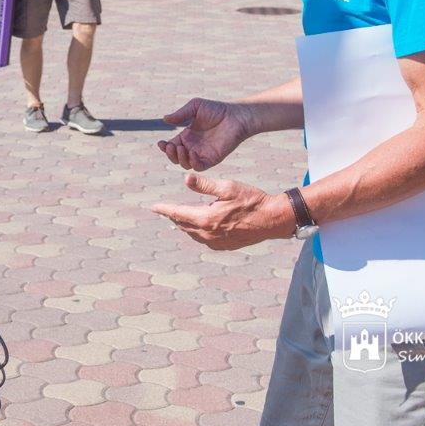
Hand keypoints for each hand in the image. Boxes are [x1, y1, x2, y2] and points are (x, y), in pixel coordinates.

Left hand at [151, 174, 293, 250]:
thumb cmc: (251, 200)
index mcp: (205, 218)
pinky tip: (198, 228)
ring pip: (192, 234)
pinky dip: (197, 232)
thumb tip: (186, 179)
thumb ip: (205, 185)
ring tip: (178, 219)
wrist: (271, 220)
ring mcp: (216, 243)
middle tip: (164, 211)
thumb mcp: (228, 187)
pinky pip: (204, 240)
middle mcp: (207, 234)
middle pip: (183, 225)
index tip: (153, 207)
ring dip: (184, 225)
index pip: (178, 214)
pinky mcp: (224, 246)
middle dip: (173, 217)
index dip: (164, 209)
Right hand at [157, 98, 252, 170]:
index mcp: (187, 136)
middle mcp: (193, 147)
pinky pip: (199, 167)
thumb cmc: (217, 109)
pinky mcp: (212, 159)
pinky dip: (193, 163)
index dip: (164, 147)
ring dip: (180, 159)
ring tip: (181, 148)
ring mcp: (202, 154)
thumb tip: (164, 119)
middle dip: (170, 154)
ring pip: (185, 164)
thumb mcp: (195, 107)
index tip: (161, 143)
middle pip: (175, 157)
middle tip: (171, 146)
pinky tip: (192, 153)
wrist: (236, 116)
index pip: (171, 146)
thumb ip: (180, 114)